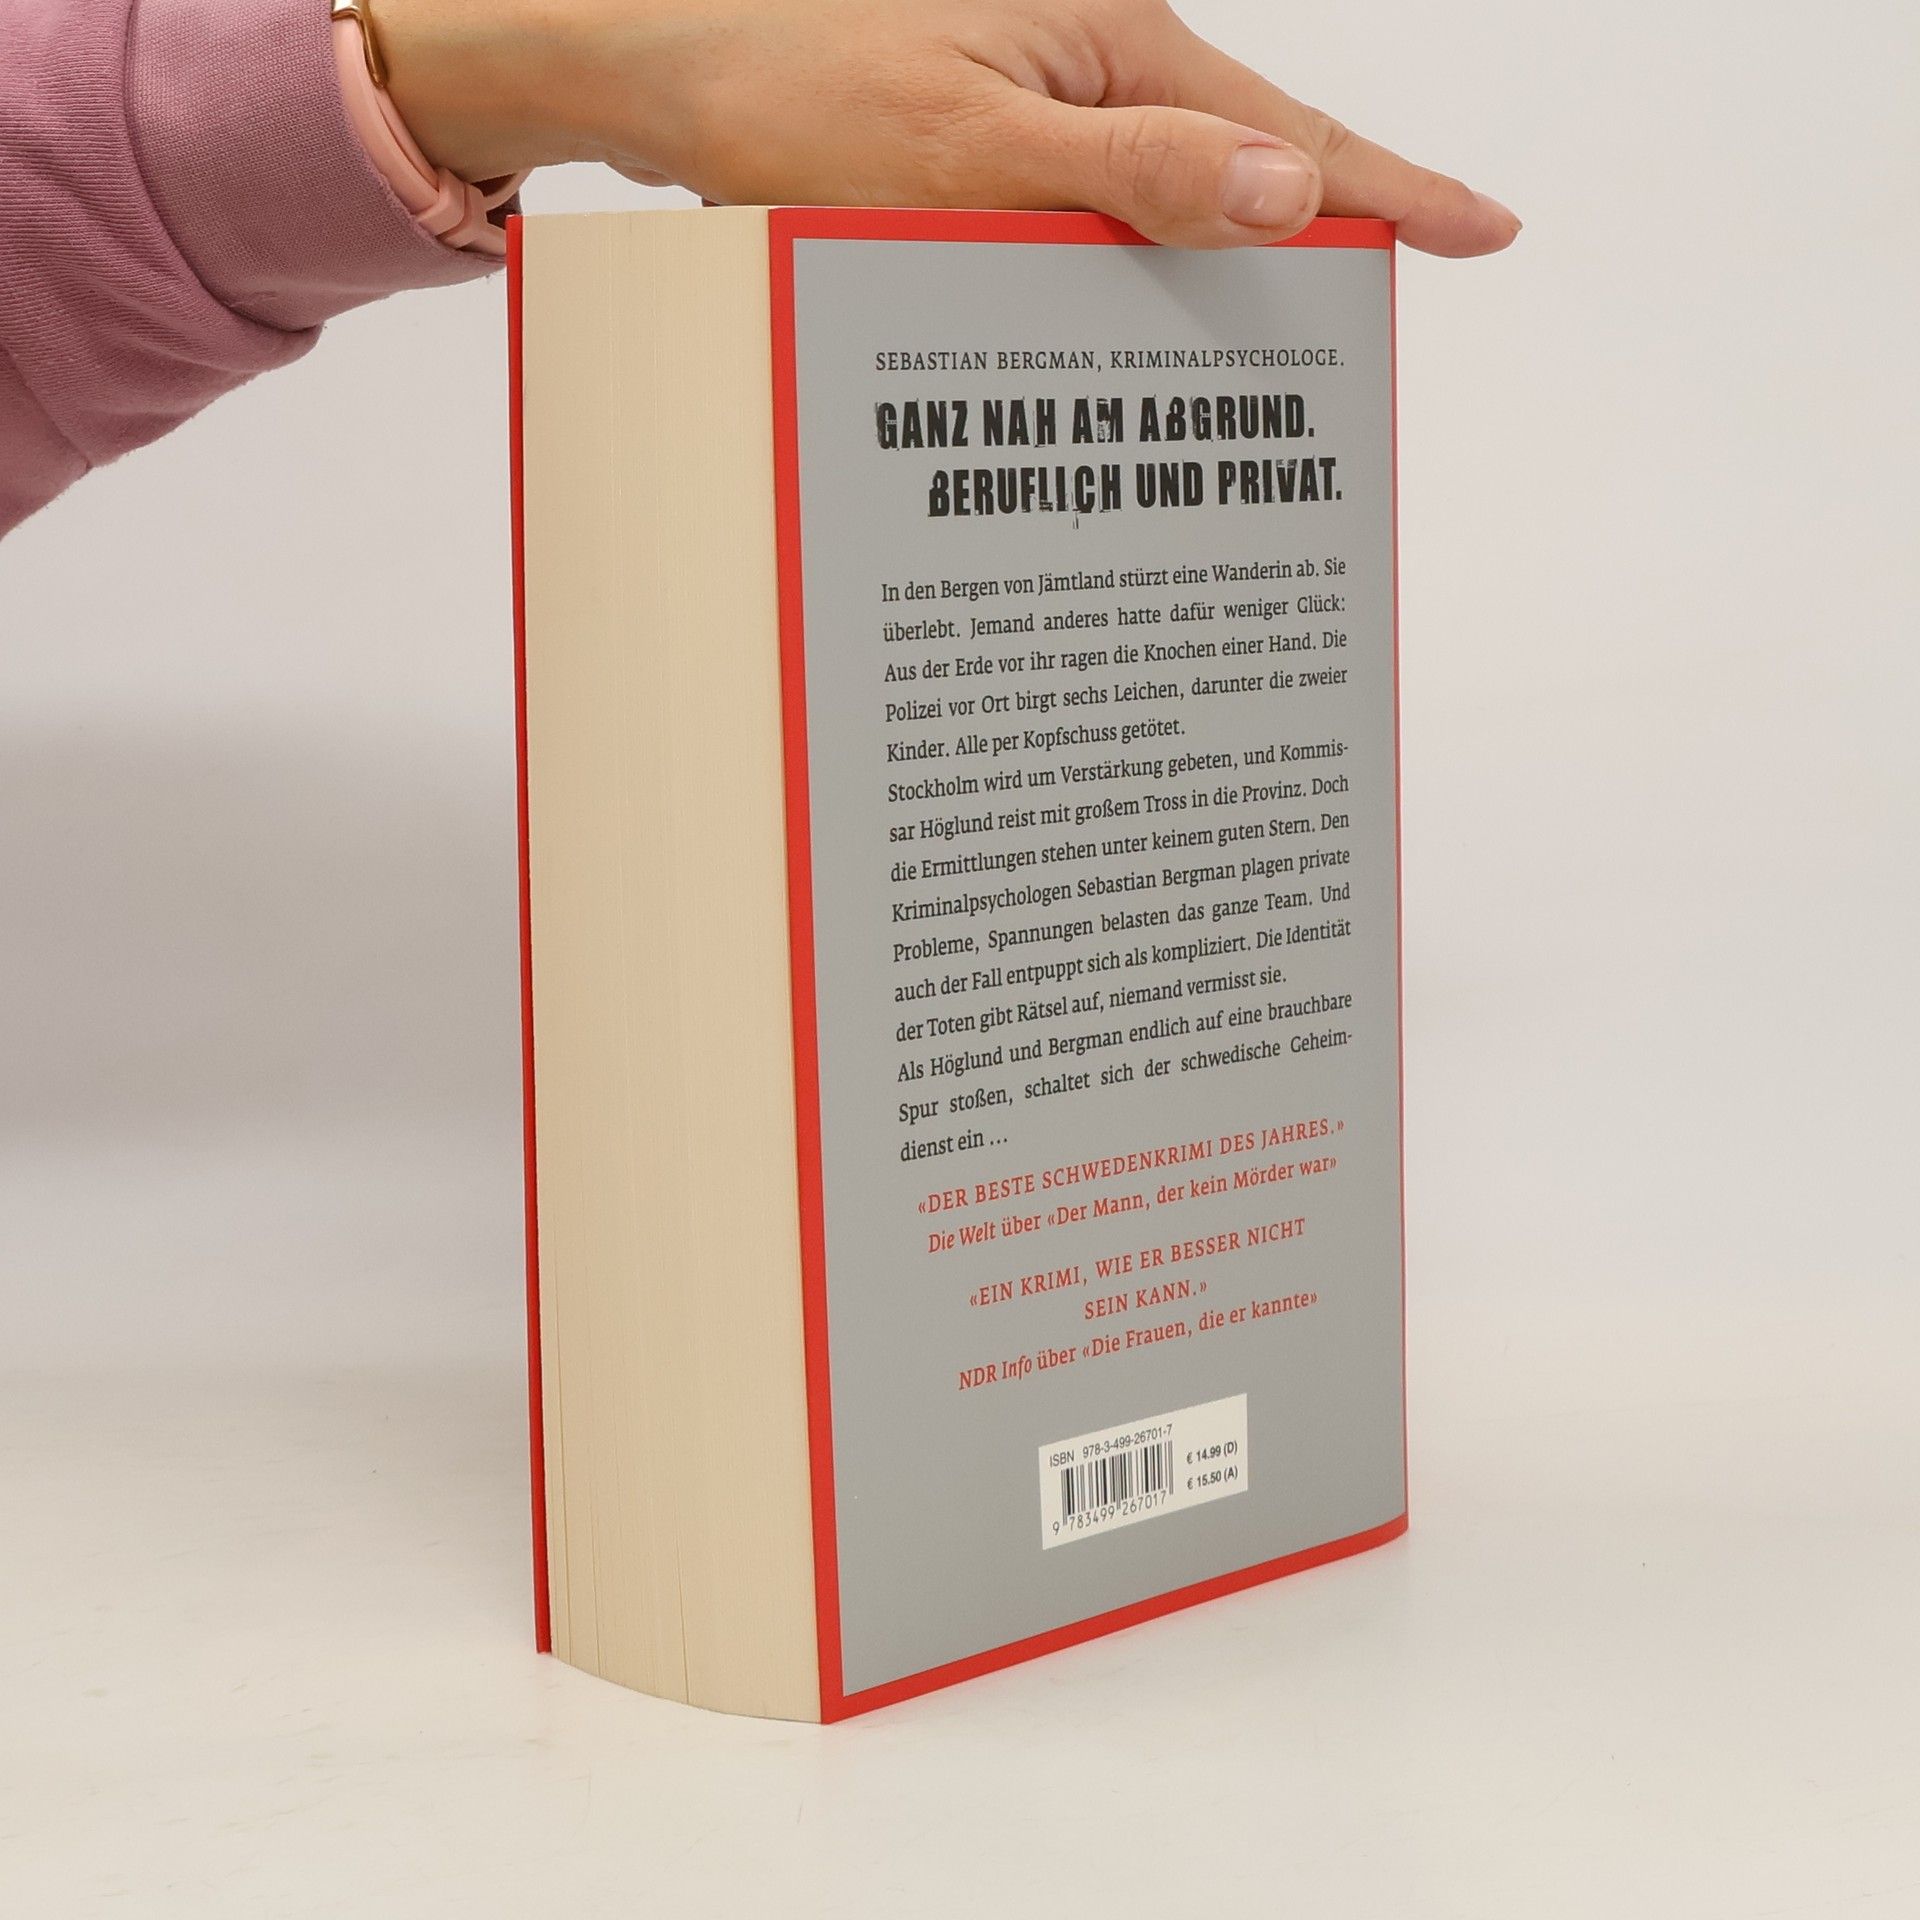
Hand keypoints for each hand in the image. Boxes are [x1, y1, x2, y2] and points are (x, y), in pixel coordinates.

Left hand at [375, 0, 1519, 255]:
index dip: (1391, 190)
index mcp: (1114, 44)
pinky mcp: (991, 133)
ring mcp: (1043, 97)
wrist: (664, 68)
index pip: (1289, 132)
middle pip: (1240, 173)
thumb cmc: (795, 92)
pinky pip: (1089, 213)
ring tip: (1243, 380)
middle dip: (1301, 257)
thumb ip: (1134, 171)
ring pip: (1162, 206)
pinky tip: (1114, 335)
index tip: (1487, 229)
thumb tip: (1290, 185)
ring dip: (1197, 285)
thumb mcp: (969, 148)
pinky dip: (1113, 276)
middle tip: (1344, 363)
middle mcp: (1091, 61)